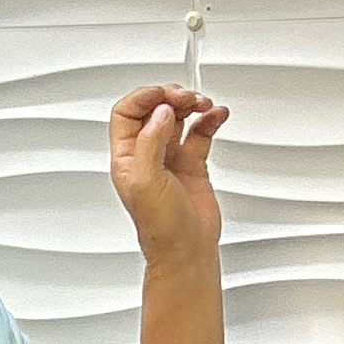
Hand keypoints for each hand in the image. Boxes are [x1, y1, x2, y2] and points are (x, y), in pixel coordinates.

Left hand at [108, 84, 226, 257]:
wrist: (186, 250)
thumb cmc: (161, 226)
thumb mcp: (146, 180)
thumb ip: (151, 141)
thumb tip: (161, 112)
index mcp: (127, 156)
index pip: (127, 113)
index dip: (144, 98)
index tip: (164, 93)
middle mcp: (147, 154)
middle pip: (154, 110)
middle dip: (171, 97)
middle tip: (187, 97)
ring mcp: (171, 158)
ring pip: (179, 118)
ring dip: (191, 105)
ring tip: (204, 104)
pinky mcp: (192, 164)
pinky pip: (200, 133)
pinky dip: (209, 120)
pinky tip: (216, 115)